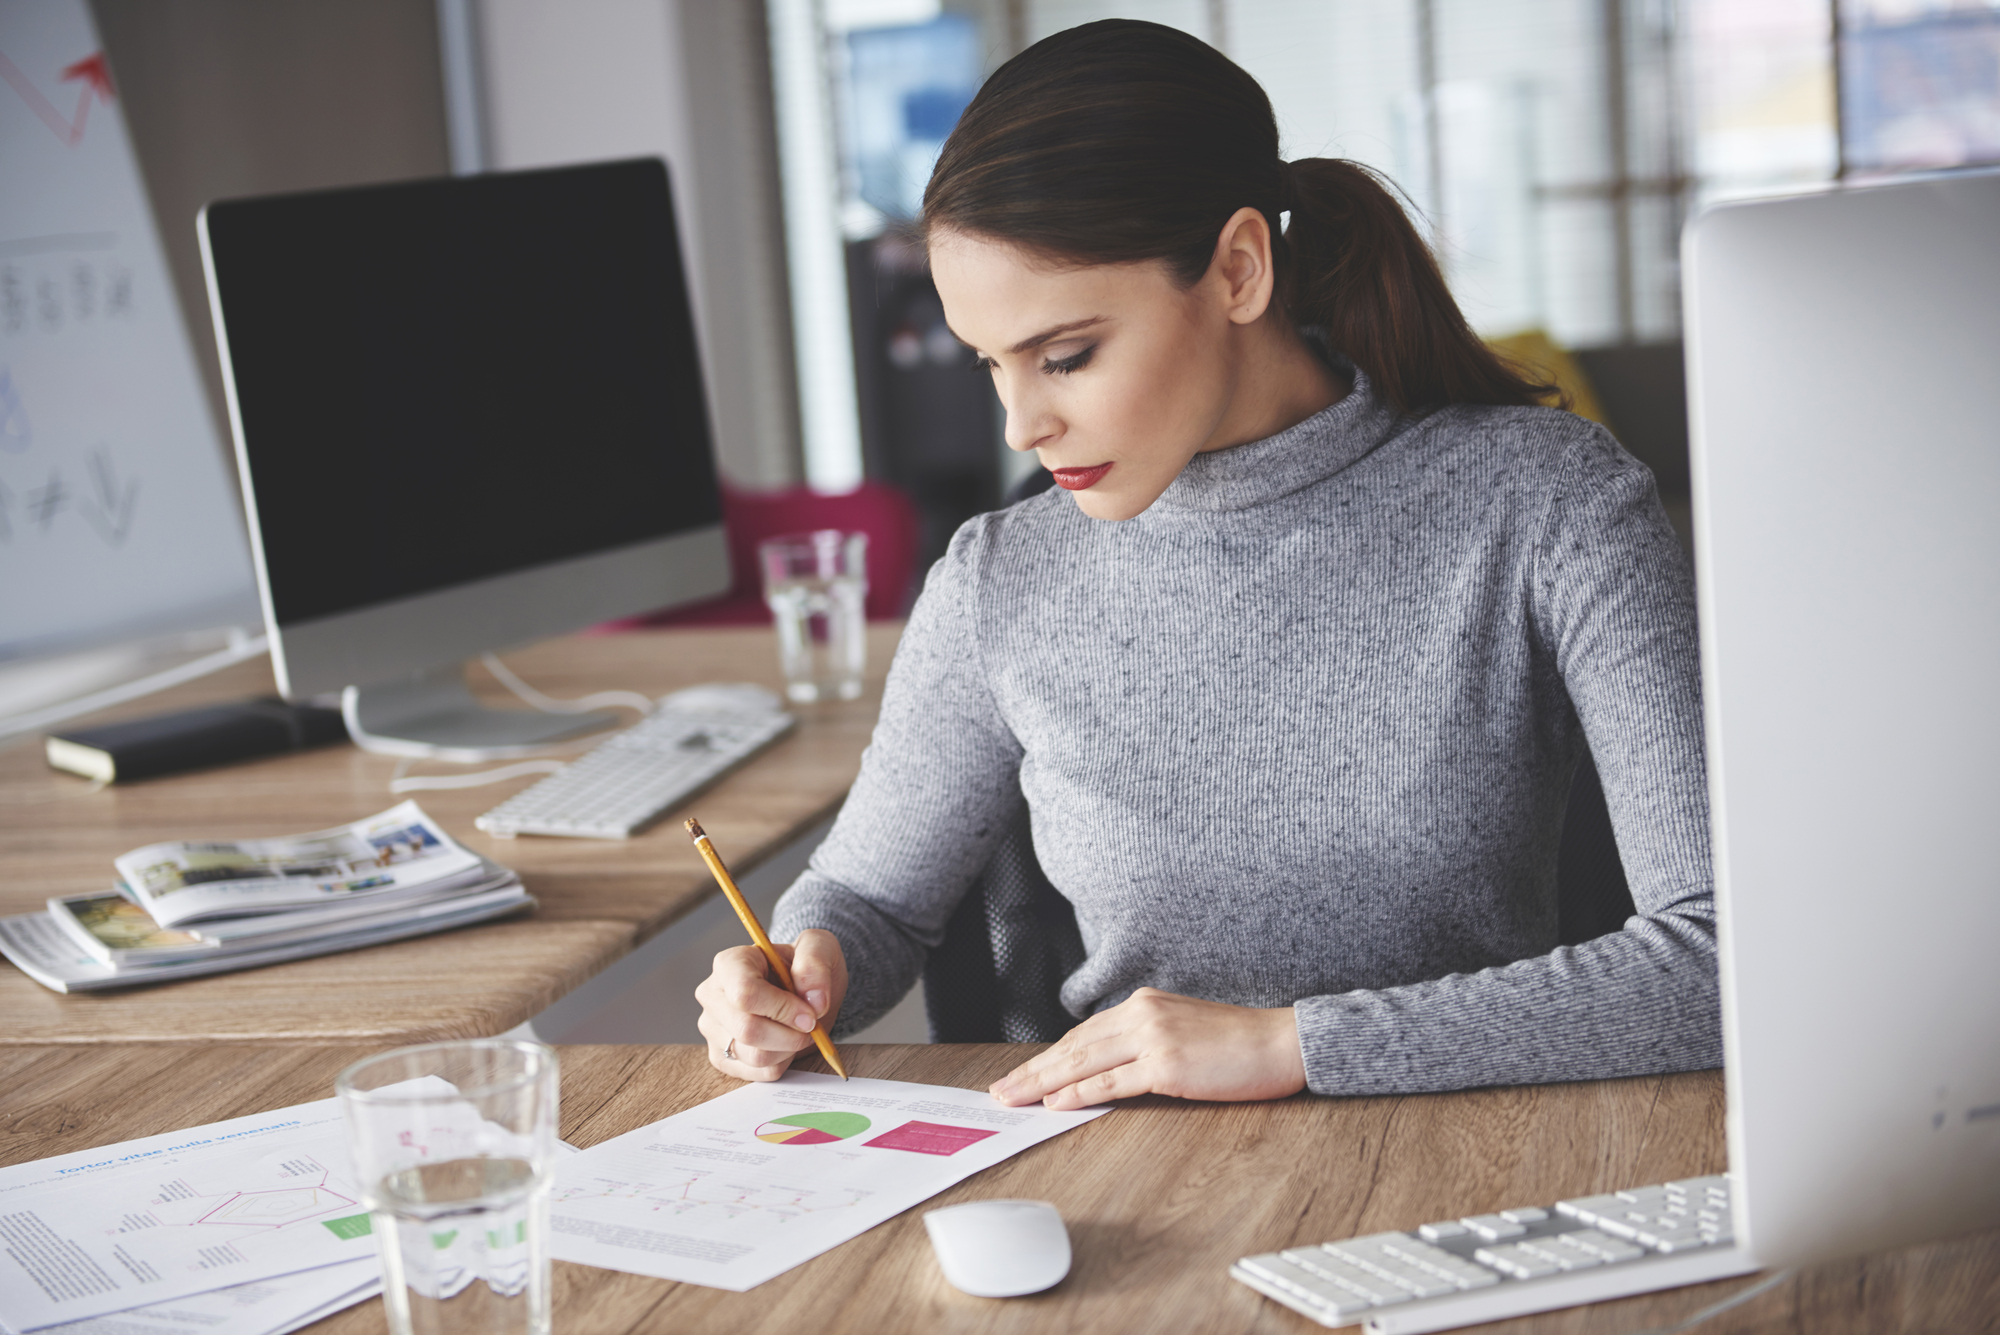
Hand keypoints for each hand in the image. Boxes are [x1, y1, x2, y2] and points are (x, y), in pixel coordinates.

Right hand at [695, 929, 846, 1081]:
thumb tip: (814, 1000)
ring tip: (798, 1031)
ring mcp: (713, 1028)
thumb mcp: (819, 948)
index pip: (745, 993)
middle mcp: (712, 996)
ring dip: (788, 1049)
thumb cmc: (805, 967)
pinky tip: (785, 1044)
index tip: (809, 1014)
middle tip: (811, 1025)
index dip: (782, 1008)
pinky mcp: (722, 1056)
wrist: (803, 991)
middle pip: (747, 1029)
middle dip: (790, 1034)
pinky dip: (781, 1063)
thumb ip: (815, 964)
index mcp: (730, 963)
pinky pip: (756, 1073)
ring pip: (753, 1055)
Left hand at [988, 988, 1305, 1109]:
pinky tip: (1056, 1102)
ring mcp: (1154, 1038)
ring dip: (1044, 1082)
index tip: (1022, 1073)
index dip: (1048, 1056)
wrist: (1280, 1042)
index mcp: (1144, 1003)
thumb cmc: (1237, 1043)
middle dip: (1033, 1070)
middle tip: (1002, 1089)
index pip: (1083, 1034)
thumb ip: (1143, 1041)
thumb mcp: (1182, 1030)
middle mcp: (1142, 1014)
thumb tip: (1104, 1069)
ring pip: (1084, 1062)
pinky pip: (1113, 1081)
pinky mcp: (1167, 1065)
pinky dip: (1080, 1092)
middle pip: (1074, 1046)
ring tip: (1015, 1097)